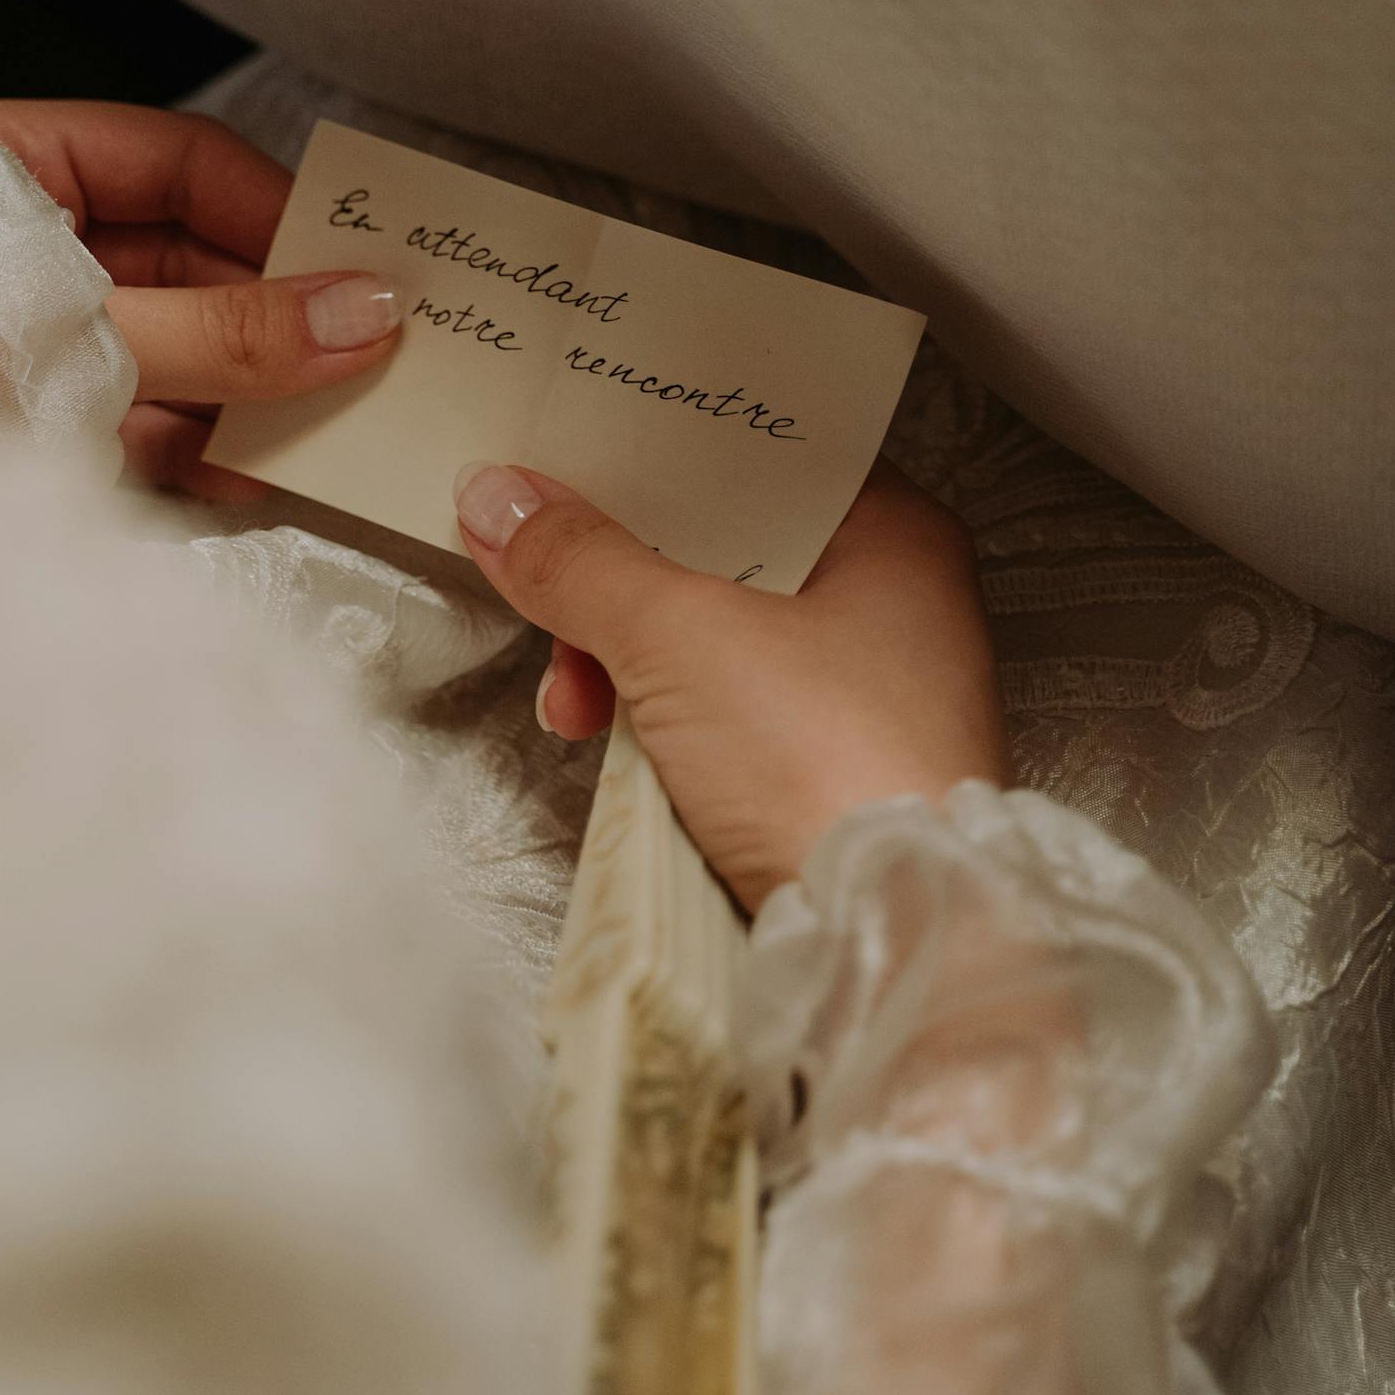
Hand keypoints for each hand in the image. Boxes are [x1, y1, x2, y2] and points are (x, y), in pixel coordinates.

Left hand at [0, 101, 398, 499]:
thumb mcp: (71, 334)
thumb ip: (220, 330)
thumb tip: (360, 314)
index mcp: (13, 165)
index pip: (180, 163)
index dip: (279, 212)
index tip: (362, 270)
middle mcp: (27, 240)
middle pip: (191, 262)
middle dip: (279, 319)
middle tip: (372, 357)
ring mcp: (33, 335)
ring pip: (177, 347)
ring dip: (253, 391)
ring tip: (335, 424)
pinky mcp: (36, 422)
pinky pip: (137, 420)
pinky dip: (196, 449)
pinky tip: (256, 474)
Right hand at [453, 459, 1008, 909]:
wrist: (883, 938)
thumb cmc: (824, 762)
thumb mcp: (677, 635)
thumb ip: (581, 561)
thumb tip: (501, 499)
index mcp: (893, 536)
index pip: (761, 457)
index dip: (660, 458)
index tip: (574, 465)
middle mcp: (892, 606)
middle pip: (723, 552)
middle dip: (622, 582)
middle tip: (557, 601)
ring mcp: (863, 696)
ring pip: (714, 638)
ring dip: (628, 660)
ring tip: (578, 702)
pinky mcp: (828, 773)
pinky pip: (723, 713)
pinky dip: (662, 720)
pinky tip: (614, 744)